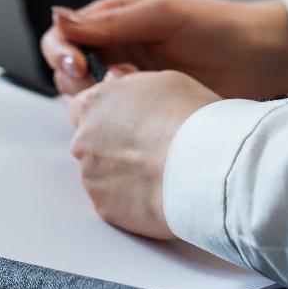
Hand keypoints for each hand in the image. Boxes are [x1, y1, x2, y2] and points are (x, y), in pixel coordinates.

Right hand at [40, 0, 287, 100]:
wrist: (260, 60)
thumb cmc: (215, 26)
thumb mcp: (162, 14)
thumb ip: (112, 21)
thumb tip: (57, 15)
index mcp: (112, 21)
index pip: (62, 36)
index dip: (61, 52)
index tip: (78, 67)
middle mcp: (114, 51)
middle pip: (66, 71)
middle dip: (77, 80)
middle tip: (112, 83)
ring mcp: (128, 83)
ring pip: (87, 99)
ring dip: (100, 100)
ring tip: (136, 92)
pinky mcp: (144, 110)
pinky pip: (114, 119)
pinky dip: (117, 119)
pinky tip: (141, 114)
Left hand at [67, 69, 218, 238]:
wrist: (204, 168)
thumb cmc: (190, 118)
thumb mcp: (164, 81)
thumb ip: (132, 87)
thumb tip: (120, 88)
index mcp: (94, 104)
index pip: (83, 108)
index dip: (107, 115)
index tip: (128, 122)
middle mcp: (83, 140)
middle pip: (92, 143)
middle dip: (115, 146)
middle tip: (151, 149)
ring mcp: (92, 177)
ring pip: (102, 174)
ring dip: (123, 173)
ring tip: (160, 172)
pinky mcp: (105, 208)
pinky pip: (114, 201)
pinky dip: (131, 199)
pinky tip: (157, 192)